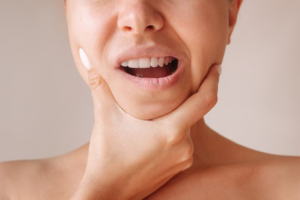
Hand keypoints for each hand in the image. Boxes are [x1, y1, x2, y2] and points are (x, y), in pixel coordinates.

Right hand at [72, 49, 220, 199]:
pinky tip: (159, 126)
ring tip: (163, 106)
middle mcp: (184, 145)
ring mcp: (184, 158)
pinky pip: (184, 141)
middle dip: (188, 96)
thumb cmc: (107, 157)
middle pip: (195, 112)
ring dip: (180, 114)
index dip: (213, 80)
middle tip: (178, 81)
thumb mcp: (104, 116)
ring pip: (188, 127)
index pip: (205, 100)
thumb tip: (86, 56)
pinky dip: (177, 129)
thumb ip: (99, 84)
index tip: (215, 67)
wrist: (109, 193)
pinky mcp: (179, 167)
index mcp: (172, 130)